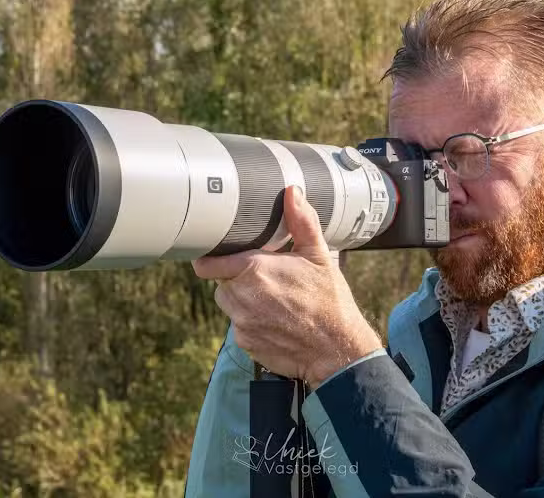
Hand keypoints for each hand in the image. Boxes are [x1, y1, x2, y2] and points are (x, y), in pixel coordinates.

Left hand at [192, 185, 382, 387]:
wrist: (336, 350)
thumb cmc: (330, 302)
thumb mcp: (319, 256)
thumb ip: (302, 222)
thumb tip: (293, 193)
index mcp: (254, 269)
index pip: (208, 263)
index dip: (209, 258)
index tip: (215, 255)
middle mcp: (241, 297)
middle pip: (222, 282)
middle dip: (237, 278)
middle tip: (265, 278)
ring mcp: (241, 322)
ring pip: (229, 304)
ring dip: (243, 299)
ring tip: (273, 300)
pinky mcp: (245, 343)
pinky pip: (239, 326)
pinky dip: (251, 321)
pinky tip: (275, 320)